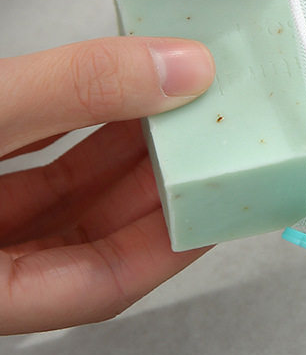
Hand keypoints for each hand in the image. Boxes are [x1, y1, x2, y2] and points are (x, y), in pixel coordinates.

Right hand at [0, 37, 214, 333]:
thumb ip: (74, 92)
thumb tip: (181, 69)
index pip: (102, 284)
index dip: (175, 240)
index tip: (228, 191)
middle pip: (90, 236)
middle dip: (157, 179)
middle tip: (210, 131)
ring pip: (62, 195)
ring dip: (121, 147)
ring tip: (176, 102)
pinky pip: (28, 159)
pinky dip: (74, 125)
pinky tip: (112, 90)